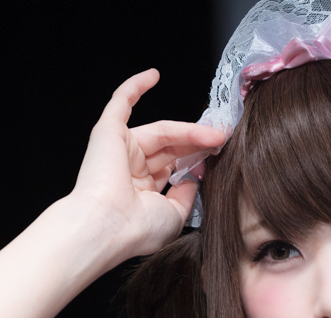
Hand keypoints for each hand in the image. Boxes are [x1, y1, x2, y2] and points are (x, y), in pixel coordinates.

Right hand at [69, 68, 226, 258]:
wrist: (109, 226)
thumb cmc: (138, 228)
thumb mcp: (175, 215)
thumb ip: (186, 194)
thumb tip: (193, 178)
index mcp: (142, 193)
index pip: (173, 168)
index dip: (196, 159)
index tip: (218, 154)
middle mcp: (130, 171)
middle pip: (171, 147)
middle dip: (197, 143)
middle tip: (222, 139)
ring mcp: (120, 149)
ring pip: (160, 130)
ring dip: (188, 130)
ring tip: (215, 133)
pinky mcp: (108, 132)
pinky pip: (121, 102)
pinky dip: (136, 87)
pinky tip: (155, 76)